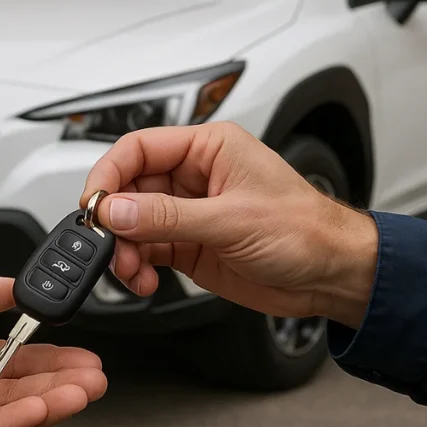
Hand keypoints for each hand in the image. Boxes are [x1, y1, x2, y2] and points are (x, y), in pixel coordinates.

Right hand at [80, 122, 379, 328]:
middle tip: (110, 245)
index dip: (110, 173)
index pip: (139, 148)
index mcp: (209, 148)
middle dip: (115, 220)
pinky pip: (147, 250)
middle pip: (130, 188)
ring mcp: (191, 212)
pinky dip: (138, 267)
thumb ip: (168, 216)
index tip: (94, 203)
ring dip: (125, 249)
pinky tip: (145, 279)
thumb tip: (118, 211)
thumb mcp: (232, 220)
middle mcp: (195, 176)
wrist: (332, 275)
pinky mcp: (190, 244)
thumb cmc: (306, 230)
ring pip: (134, 223)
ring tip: (132, 270)